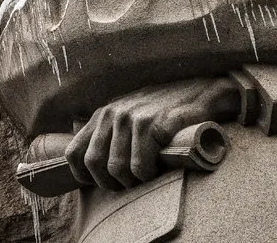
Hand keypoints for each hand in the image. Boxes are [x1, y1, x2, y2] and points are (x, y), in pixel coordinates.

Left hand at [64, 77, 238, 189]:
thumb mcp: (131, 111)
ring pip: (118, 167)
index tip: (101, 183)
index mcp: (104, 113)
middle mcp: (116, 113)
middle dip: (110, 182)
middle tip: (128, 185)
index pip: (74, 152)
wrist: (202, 91)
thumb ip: (109, 129)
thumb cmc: (166, 108)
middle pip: (96, 163)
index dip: (84, 176)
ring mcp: (136, 118)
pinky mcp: (156, 125)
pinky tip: (158, 170)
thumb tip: (89, 162)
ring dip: (132, 180)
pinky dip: (148, 174)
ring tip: (145, 178)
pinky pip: (141, 164)